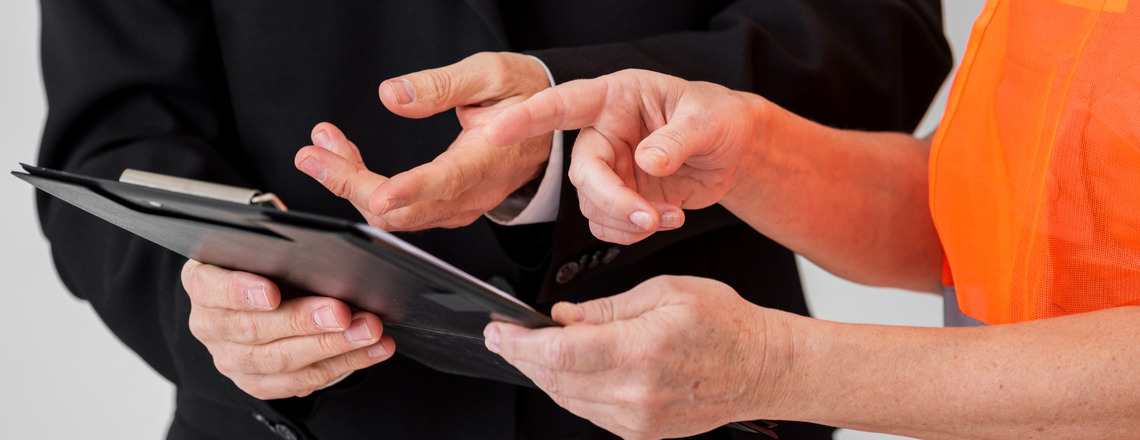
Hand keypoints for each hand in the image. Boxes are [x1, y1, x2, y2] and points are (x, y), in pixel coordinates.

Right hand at [182, 260, 394, 398]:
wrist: (259, 294)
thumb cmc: (265, 263)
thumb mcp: (265, 246)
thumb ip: (279, 245)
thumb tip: (317, 246)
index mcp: (203, 282)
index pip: (211, 288)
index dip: (240, 292)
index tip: (272, 293)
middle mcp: (210, 324)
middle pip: (255, 329)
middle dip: (304, 321)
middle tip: (343, 313)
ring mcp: (231, 358)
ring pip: (281, 360)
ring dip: (332, 346)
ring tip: (368, 332)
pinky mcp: (257, 383)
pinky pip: (299, 381)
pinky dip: (341, 365)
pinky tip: (370, 351)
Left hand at [295, 52, 553, 230]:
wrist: (547, 124)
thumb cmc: (524, 96)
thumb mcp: (491, 74)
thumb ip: (442, 85)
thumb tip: (392, 97)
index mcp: (490, 158)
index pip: (447, 181)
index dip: (410, 190)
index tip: (378, 192)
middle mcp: (475, 192)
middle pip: (406, 211)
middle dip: (352, 185)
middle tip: (313, 154)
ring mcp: (461, 206)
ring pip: (397, 215)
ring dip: (352, 184)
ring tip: (323, 147)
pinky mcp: (449, 207)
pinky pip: (402, 211)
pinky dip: (367, 188)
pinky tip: (346, 162)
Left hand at [483, 275, 794, 439]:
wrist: (763, 368)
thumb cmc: (724, 324)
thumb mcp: (664, 292)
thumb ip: (606, 307)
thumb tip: (563, 317)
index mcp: (641, 349)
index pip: (559, 352)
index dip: (518, 343)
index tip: (498, 332)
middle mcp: (636, 391)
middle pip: (555, 378)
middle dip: (521, 356)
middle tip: (504, 337)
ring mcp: (638, 418)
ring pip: (567, 398)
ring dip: (543, 374)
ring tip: (534, 350)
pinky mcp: (641, 432)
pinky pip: (589, 413)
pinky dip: (570, 390)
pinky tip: (568, 370)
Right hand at [485, 69, 767, 243]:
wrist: (734, 150)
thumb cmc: (719, 118)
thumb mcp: (707, 121)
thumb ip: (677, 139)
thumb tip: (649, 160)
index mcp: (617, 98)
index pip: (565, 104)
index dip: (529, 117)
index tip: (497, 130)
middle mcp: (605, 133)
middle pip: (582, 173)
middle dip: (611, 200)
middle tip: (646, 216)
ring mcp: (611, 168)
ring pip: (592, 205)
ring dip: (627, 221)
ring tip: (670, 216)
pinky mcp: (620, 198)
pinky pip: (607, 225)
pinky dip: (631, 233)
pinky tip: (664, 221)